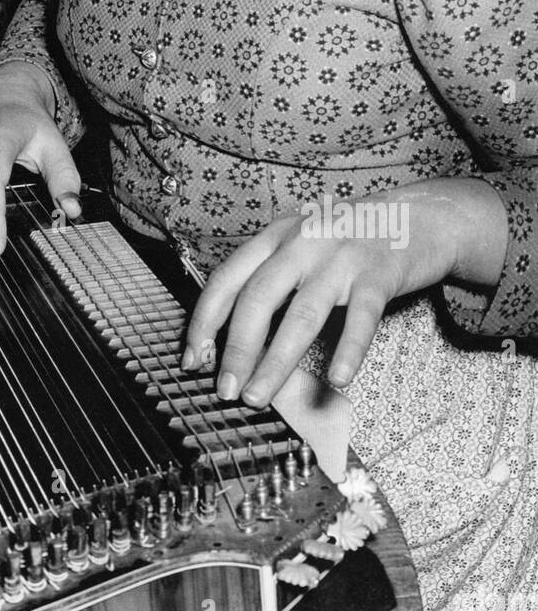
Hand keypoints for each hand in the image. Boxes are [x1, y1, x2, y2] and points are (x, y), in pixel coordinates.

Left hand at [181, 178, 507, 407]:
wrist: (418, 215)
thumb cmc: (349, 240)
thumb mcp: (300, 244)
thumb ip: (270, 278)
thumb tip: (233, 338)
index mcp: (275, 237)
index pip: (226, 280)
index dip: (204, 321)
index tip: (192, 360)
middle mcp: (301, 242)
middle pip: (257, 298)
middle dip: (236, 349)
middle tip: (226, 390)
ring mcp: (340, 257)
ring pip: (301, 314)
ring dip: (276, 360)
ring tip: (259, 395)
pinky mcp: (379, 274)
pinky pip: (362, 317)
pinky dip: (348, 349)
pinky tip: (337, 379)